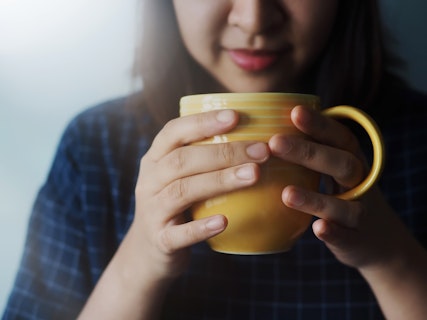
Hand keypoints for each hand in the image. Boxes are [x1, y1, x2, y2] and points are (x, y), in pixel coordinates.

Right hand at [132, 109, 269, 280]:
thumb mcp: (180, 177)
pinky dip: (201, 227)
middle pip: (182, 160)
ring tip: (254, 175)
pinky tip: (225, 221)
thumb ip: (203, 159)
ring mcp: (152, 211)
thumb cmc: (177, 207)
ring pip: (182, 191)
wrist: (149, 253)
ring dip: (220, 180)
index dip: (202, 122)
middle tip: (261, 151)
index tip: (235, 116)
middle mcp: (149, 181)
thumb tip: (255, 138)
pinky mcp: (159, 240)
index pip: (173, 132)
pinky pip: (179, 234)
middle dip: (223, 152)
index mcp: (155, 159)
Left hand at [268, 105, 403, 268]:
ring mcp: (359, 212)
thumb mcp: (334, 169)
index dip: (319, 124)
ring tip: (286, 194)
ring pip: (344, 204)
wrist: (378, 239)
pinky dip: (333, 232)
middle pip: (342, 163)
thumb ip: (314, 149)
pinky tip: (317, 228)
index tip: (294, 111)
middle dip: (309, 153)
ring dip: (315, 198)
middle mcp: (360, 183)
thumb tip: (273, 124)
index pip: (339, 137)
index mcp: (351, 160)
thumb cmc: (344, 195)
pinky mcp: (354, 239)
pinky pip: (345, 235)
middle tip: (275, 143)